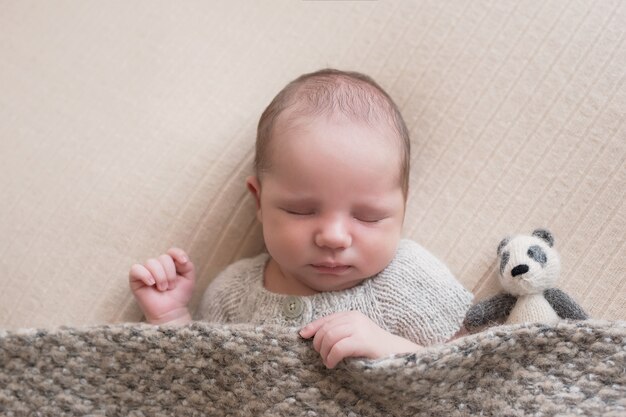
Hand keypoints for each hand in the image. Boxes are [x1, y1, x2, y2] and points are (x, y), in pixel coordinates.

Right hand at [129, 248, 194, 324]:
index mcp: (169, 264)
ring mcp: (145, 271)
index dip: (177, 254)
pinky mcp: (135, 279)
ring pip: (152, 262)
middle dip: (170, 274)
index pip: (172, 251)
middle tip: (170, 287)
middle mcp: (157, 265)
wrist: (171, 311)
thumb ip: (187, 265)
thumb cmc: (179, 295)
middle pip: (163, 258)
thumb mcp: (188, 278)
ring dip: (161, 277)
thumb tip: (180, 259)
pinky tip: (151, 283)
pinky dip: (145, 275)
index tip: (184, 263)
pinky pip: (136, 269)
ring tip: (162, 289)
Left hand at [299, 311, 420, 368]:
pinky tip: (332, 364)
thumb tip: (311, 334)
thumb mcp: (355, 333)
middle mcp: (354, 318)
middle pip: (325, 329)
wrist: (397, 352)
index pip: (326, 319)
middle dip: (318, 344)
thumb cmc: (373, 347)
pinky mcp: (363, 341)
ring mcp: (359, 328)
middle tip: (322, 356)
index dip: (312, 327)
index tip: (303, 335)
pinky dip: (331, 357)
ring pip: (329, 337)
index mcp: (351, 315)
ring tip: (328, 361)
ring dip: (324, 352)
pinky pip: (338, 348)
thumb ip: (338, 331)